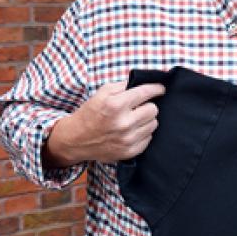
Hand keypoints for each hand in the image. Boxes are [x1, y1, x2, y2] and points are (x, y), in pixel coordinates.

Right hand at [43, 81, 164, 166]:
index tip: (161, 89)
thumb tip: (145, 83)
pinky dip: (143, 133)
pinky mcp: (129, 152)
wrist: (76, 139)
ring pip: (153, 124)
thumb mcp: (102, 93)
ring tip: (134, 119)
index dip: (156, 89)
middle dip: (147, 105)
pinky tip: (132, 131)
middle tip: (139, 107)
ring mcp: (127, 139)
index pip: (146, 93)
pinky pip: (149, 138)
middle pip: (153, 109)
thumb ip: (123, 85)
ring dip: (146, 120)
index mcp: (116, 105)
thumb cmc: (90, 113)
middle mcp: (123, 123)